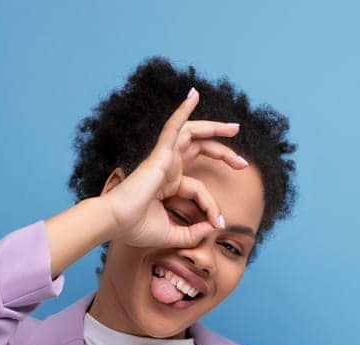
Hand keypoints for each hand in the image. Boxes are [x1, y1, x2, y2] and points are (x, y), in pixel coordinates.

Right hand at [99, 86, 248, 249]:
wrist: (116, 223)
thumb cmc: (136, 228)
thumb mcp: (173, 235)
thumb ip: (193, 234)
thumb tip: (212, 228)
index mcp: (168, 183)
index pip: (199, 188)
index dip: (212, 206)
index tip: (218, 224)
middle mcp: (167, 167)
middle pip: (199, 149)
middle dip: (223, 152)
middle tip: (243, 162)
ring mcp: (163, 158)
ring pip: (192, 133)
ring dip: (213, 127)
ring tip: (234, 128)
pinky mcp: (160, 154)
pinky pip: (173, 127)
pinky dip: (183, 110)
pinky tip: (193, 95)